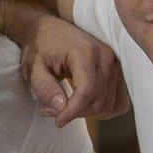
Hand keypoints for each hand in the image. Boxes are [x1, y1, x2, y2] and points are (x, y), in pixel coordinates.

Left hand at [20, 11, 125, 125]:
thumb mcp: (33, 67)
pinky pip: (119, 101)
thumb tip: (61, 107)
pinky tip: (83, 106)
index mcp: (84, 52)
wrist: (49, 30)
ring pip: (108, 103)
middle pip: (98, 100)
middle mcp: (105, 56)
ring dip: (86, 113)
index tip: (58, 122)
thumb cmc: (40, 47)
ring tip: (62, 106)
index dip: (72, 111)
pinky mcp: (117, 70)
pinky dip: (102, 109)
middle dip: (75, 113)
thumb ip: (45, 87)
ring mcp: (115, 63)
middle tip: (50, 110)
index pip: (86, 91)